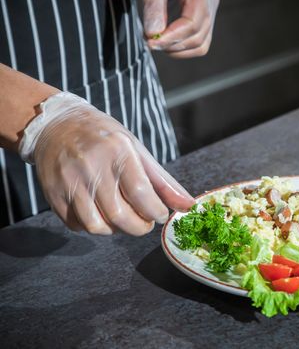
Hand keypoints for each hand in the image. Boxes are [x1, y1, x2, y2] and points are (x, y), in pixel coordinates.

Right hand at [20, 92, 194, 235]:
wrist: (56, 125)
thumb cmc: (104, 137)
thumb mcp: (137, 149)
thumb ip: (163, 181)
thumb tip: (188, 205)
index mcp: (118, 151)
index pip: (142, 194)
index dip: (155, 212)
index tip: (160, 215)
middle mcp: (92, 167)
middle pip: (120, 216)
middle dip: (139, 227)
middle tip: (144, 223)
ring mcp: (70, 182)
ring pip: (97, 226)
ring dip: (116, 230)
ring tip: (123, 218)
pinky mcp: (53, 194)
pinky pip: (77, 225)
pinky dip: (93, 227)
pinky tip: (100, 214)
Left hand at [143, 0, 218, 58]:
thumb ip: (155, 8)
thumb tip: (153, 33)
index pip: (191, 26)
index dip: (170, 38)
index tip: (151, 42)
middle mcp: (210, 5)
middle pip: (197, 38)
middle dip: (172, 46)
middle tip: (151, 43)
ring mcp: (210, 12)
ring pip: (201, 44)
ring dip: (178, 50)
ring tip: (158, 44)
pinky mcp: (205, 16)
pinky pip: (201, 40)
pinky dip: (183, 46)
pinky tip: (167, 41)